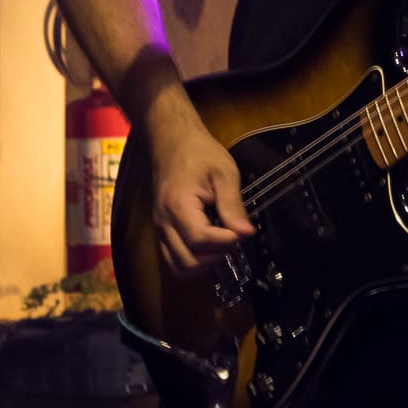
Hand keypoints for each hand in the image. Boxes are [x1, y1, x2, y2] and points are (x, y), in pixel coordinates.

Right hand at [147, 115, 255, 276]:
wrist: (171, 141)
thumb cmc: (198, 152)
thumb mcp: (224, 172)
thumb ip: (233, 204)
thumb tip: (246, 232)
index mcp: (178, 206)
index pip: (201, 239)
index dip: (226, 241)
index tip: (242, 231)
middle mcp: (164, 223)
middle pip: (189, 261)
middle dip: (216, 256)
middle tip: (233, 237)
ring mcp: (160, 229)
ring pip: (179, 266)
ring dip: (204, 263)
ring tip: (222, 243)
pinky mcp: (162, 231)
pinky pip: (174, 259)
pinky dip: (193, 260)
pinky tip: (210, 245)